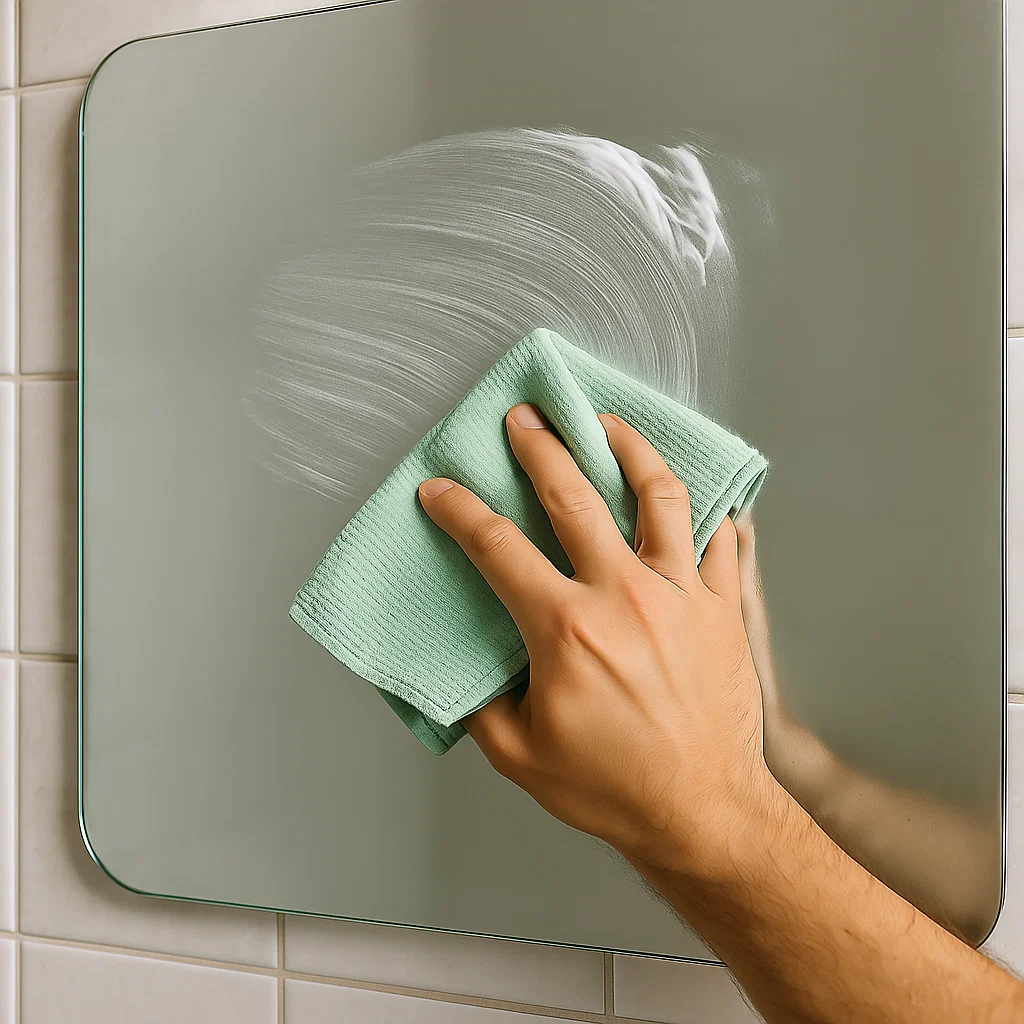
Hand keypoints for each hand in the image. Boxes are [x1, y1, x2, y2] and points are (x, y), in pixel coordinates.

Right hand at [418, 404, 778, 873]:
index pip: (496, 548)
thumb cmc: (612, 788)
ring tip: (607, 424)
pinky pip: (718, 537)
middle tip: (525, 418)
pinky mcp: (719, 607)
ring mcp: (679, 594)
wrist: (703, 811)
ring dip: (627, 447)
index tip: (441, 489)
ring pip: (655, 494)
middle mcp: (623, 594)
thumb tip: (468, 666)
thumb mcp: (518, 753)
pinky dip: (703, 507)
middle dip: (540, 446)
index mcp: (565, 627)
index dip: (460, 510)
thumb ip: (482, 701)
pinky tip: (685, 493)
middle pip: (573, 494)